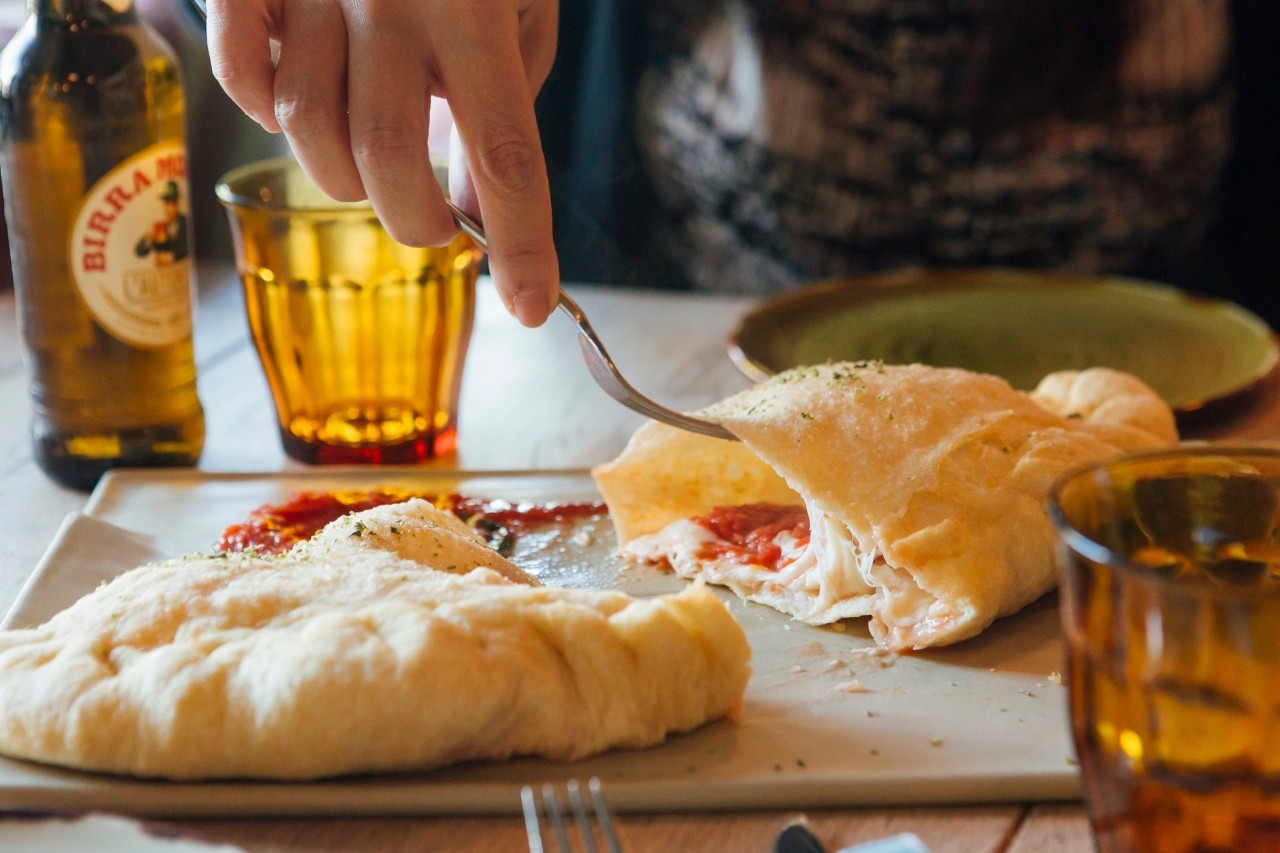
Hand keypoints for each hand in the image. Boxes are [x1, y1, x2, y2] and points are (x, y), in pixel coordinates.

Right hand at [205, 0, 560, 325]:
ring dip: (343, 178)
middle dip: (414, 220)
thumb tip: (475, 211)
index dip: (520, 242)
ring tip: (374, 166)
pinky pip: (239, 74)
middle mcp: (391, 0)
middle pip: (387, 155)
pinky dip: (266, 115)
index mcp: (475, 12)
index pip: (506, 153)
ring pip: (307, 127)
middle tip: (432, 227)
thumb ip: (503, 107)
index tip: (532, 307)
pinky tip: (302, 105)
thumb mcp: (517, 11)